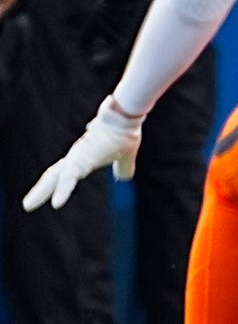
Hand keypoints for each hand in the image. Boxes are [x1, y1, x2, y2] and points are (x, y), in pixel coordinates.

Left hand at [22, 99, 142, 210]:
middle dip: (40, 191)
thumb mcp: (125, 155)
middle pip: (53, 176)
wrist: (124, 117)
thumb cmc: (124, 132)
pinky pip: (69, 178)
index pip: (65, 173)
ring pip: (54, 177)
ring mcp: (76, 157)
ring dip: (40, 192)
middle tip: (27, 206)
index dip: (56, 185)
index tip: (51, 198)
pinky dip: (62, 191)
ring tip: (27, 206)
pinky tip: (56, 204)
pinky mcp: (81, 160)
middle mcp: (76, 156)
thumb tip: (124, 177)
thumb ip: (123, 166)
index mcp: (84, 157)